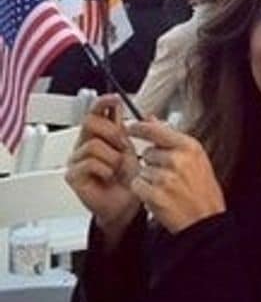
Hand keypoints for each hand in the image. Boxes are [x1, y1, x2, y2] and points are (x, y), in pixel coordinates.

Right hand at [64, 98, 142, 246]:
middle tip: (123, 147)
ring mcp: (77, 159)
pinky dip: (105, 170)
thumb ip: (138, 132)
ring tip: (116, 169)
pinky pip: (89, 163)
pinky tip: (108, 177)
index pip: (96, 112)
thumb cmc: (130, 179)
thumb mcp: (137, 151)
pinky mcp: (72, 174)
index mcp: (101, 136)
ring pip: (93, 145)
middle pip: (90, 122)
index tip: (115, 98)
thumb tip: (147, 114)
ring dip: (112, 158)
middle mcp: (85, 144)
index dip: (103, 102)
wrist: (127, 204)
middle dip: (112, 133)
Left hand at [126, 121, 225, 233]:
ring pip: (142, 170)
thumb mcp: (196, 159)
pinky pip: (137, 185)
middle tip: (169, 175)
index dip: (140, 128)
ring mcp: (166, 177)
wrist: (205, 219)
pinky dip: (144, 192)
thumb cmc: (203, 191)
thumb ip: (172, 139)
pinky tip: (159, 196)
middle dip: (153, 163)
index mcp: (190, 148)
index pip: (156, 131)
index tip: (131, 127)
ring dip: (149, 179)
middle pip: (148, 153)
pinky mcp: (155, 194)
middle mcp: (178, 160)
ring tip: (167, 188)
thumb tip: (152, 119)